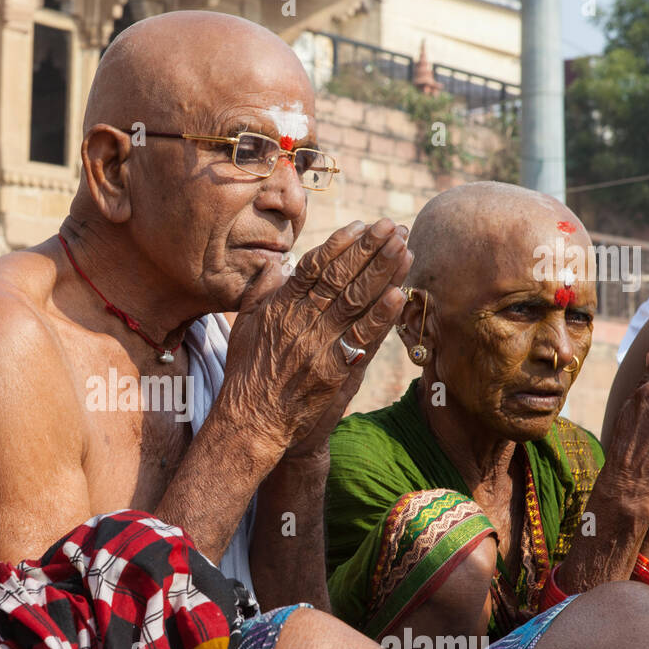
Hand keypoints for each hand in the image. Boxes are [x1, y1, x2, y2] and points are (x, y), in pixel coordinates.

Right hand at [218, 218, 411, 455]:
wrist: (252, 422)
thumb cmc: (246, 374)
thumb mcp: (244, 326)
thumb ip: (260, 292)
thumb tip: (275, 262)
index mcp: (280, 307)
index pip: (314, 267)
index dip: (339, 244)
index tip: (360, 225)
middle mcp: (300, 322)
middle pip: (341, 277)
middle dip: (369, 249)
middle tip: (393, 226)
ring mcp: (319, 346)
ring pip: (355, 301)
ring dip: (383, 273)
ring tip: (404, 248)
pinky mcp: (334, 372)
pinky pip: (363, 339)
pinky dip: (381, 316)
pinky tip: (399, 294)